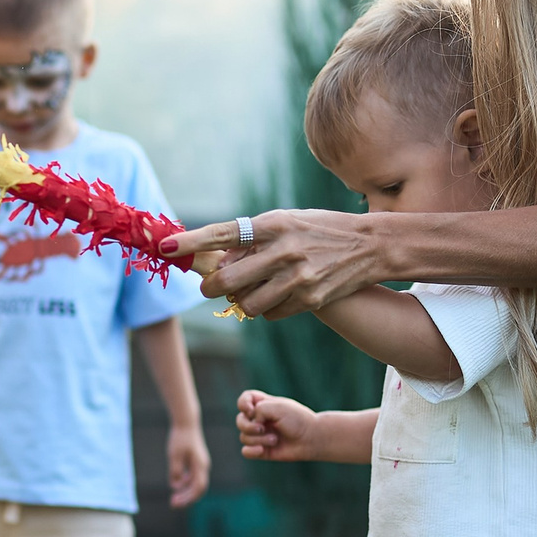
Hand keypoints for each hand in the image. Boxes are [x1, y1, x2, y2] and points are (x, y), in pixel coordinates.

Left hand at [164, 421, 210, 508]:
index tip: (176, 502)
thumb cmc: (180, 438)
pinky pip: (192, 477)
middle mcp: (203, 466)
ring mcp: (200, 464)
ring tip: (173, 497)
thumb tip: (175, 486)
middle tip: (173, 504)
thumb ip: (175, 471)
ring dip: (185, 491)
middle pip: (198, 488)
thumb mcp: (174, 455)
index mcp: (200, 465)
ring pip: (195, 484)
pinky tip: (176, 484)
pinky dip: (185, 483)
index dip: (188, 498)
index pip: (198, 488)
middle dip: (186, 498)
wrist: (186, 423)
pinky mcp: (196, 461)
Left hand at [170, 210, 377, 318]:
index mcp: (273, 224)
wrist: (370, 246)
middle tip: (209, 286)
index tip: (165, 246)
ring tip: (251, 289)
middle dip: (211, 287)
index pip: (222, 234)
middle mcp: (283, 250)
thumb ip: (252, 240)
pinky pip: (270, 315)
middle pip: (227, 281)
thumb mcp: (286, 221)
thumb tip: (217, 263)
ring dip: (241, 301)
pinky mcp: (309, 300)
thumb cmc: (319, 229)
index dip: (190, 242)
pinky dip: (266, 309)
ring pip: (247, 304)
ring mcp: (297, 278)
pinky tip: (277, 295)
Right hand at [235, 389, 322, 460]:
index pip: (244, 400)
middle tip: (262, 428)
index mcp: (263, 405)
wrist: (311, 438)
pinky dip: (251, 451)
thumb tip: (251, 424)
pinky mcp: (262, 450)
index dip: (243, 404)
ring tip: (275, 439)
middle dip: (248, 426)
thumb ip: (259, 410)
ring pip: (244, 437)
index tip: (251, 410)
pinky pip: (246, 452)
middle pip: (240, 421)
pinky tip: (262, 450)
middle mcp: (259, 420)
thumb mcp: (278, 407)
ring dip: (258, 439)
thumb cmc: (297, 420)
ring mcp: (260, 435)